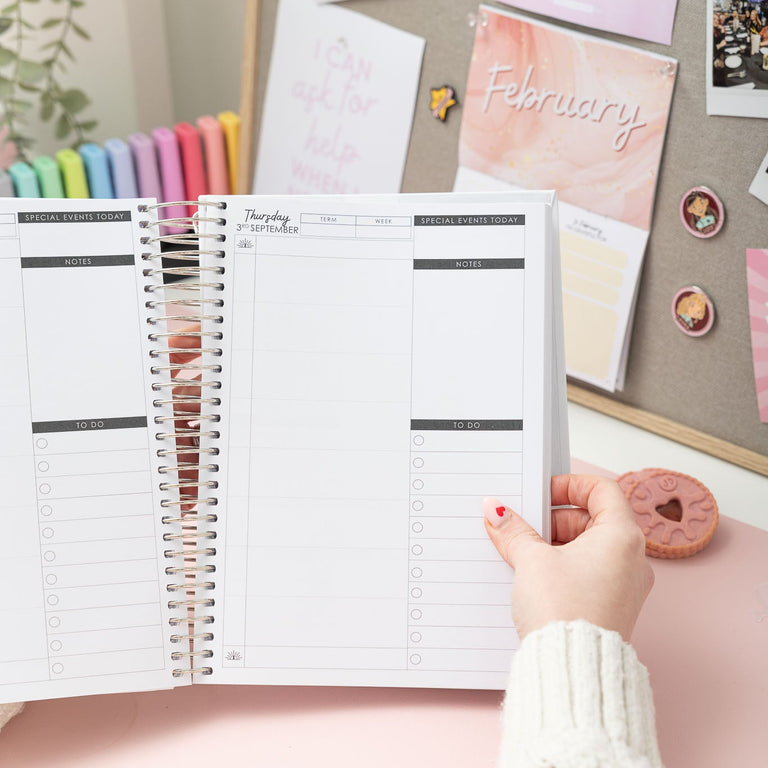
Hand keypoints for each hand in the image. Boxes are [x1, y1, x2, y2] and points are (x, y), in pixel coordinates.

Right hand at [483, 474, 653, 641]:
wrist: (573, 670)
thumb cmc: (565, 612)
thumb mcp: (531, 560)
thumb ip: (514, 531)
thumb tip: (497, 512)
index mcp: (622, 537)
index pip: (602, 490)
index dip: (569, 485)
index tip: (543, 493)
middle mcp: (631, 559)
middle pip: (593, 519)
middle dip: (555, 518)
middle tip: (524, 525)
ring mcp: (624, 586)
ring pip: (590, 547)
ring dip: (556, 543)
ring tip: (525, 552)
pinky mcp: (612, 607)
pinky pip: (589, 572)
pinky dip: (564, 566)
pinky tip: (536, 577)